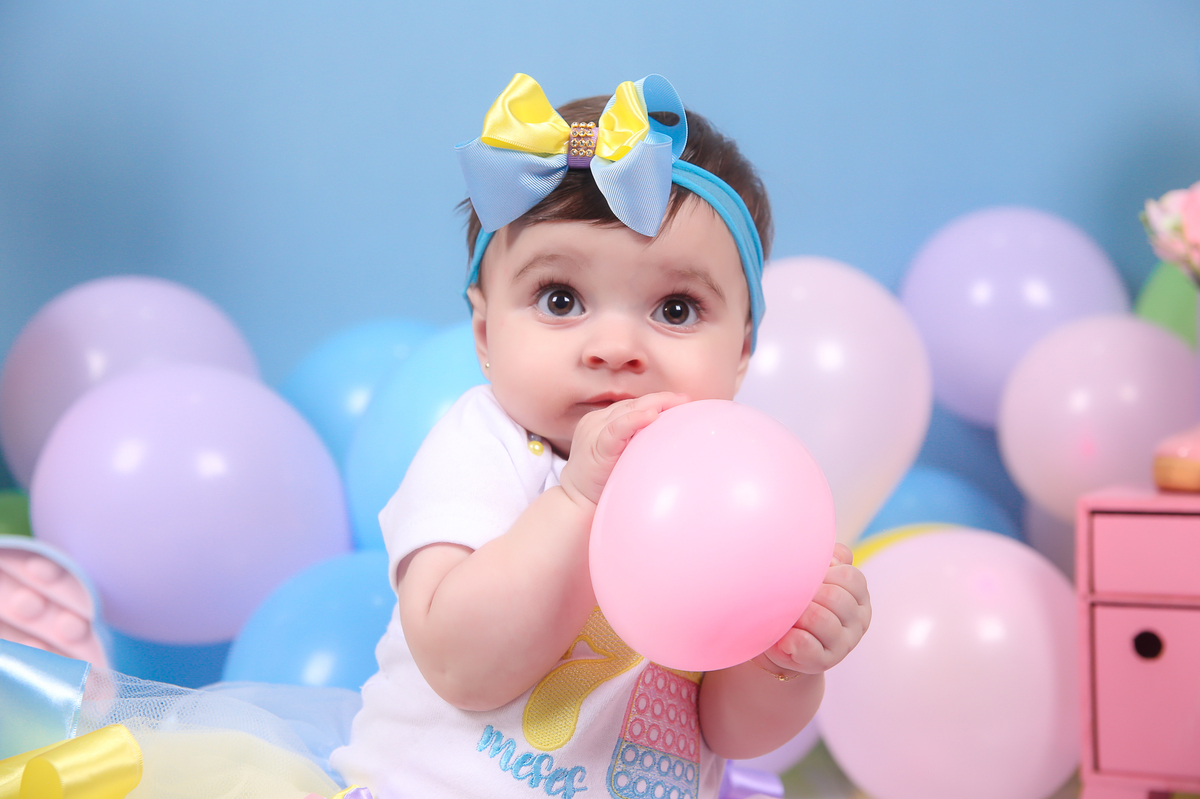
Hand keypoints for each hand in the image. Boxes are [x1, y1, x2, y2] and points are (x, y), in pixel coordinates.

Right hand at [558, 392, 688, 507]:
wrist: (576, 503)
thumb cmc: (600, 482)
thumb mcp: (618, 456)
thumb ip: (634, 443)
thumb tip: (667, 441)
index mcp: (602, 421)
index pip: (633, 404)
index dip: (658, 400)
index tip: (683, 401)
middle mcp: (596, 421)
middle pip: (633, 403)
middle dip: (662, 399)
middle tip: (685, 399)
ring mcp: (594, 431)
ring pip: (627, 410)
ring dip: (654, 404)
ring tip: (676, 402)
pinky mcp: (595, 446)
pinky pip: (616, 429)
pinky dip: (634, 420)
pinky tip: (651, 416)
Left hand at [759, 543, 870, 675]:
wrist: (785, 640)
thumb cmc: (801, 601)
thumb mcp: (816, 578)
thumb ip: (827, 560)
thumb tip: (831, 556)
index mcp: (858, 596)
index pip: (851, 577)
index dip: (826, 574)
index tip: (806, 576)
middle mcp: (858, 620)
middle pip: (838, 598)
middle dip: (810, 594)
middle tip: (790, 594)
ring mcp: (844, 643)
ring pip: (824, 621)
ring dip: (800, 614)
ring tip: (786, 613)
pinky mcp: (824, 661)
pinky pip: (809, 648)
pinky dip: (794, 639)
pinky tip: (785, 636)